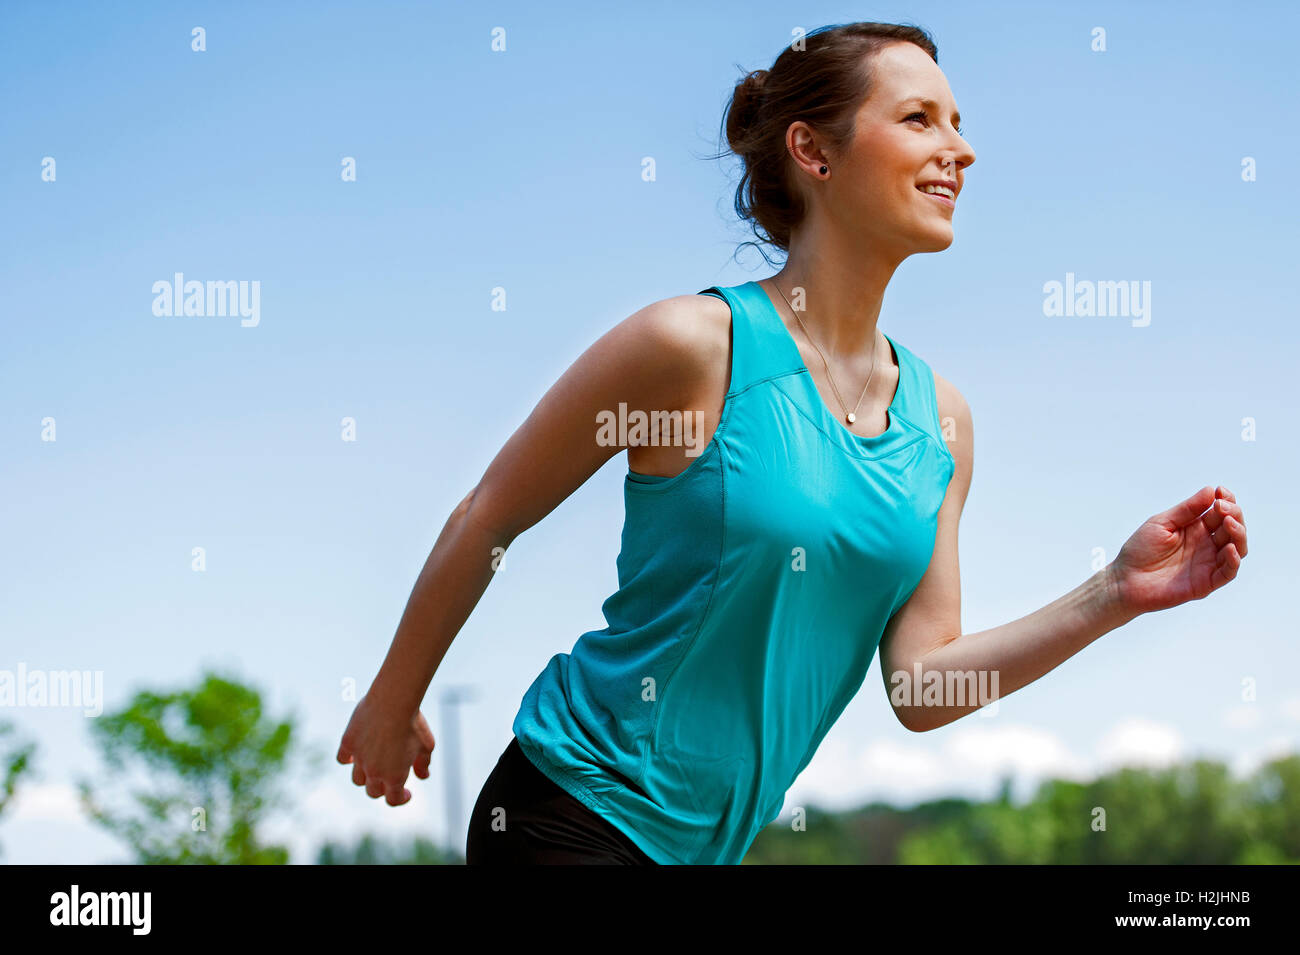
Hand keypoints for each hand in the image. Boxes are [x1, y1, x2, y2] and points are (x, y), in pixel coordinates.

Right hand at [337, 692, 435, 806]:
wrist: (393, 701)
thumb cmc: (413, 723)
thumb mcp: (426, 745)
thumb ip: (423, 764)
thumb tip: (423, 776)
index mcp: (395, 776)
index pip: (393, 800)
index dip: (401, 799)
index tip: (407, 792)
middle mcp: (374, 772)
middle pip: (373, 792)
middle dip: (383, 788)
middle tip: (390, 778)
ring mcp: (359, 759)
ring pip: (357, 779)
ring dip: (366, 777)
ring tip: (375, 765)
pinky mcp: (348, 743)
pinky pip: (343, 759)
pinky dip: (348, 759)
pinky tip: (357, 754)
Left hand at [1108, 485, 1246, 615]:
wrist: (1125, 580)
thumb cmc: (1140, 550)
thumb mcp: (1161, 523)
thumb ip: (1186, 510)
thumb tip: (1211, 491)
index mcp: (1196, 528)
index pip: (1220, 512)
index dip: (1226, 500)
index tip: (1221, 491)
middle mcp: (1206, 544)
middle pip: (1232, 528)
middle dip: (1233, 514)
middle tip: (1222, 506)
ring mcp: (1208, 563)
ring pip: (1237, 548)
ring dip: (1238, 534)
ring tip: (1228, 522)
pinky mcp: (1206, 582)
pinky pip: (1228, 572)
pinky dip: (1233, 560)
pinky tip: (1229, 547)